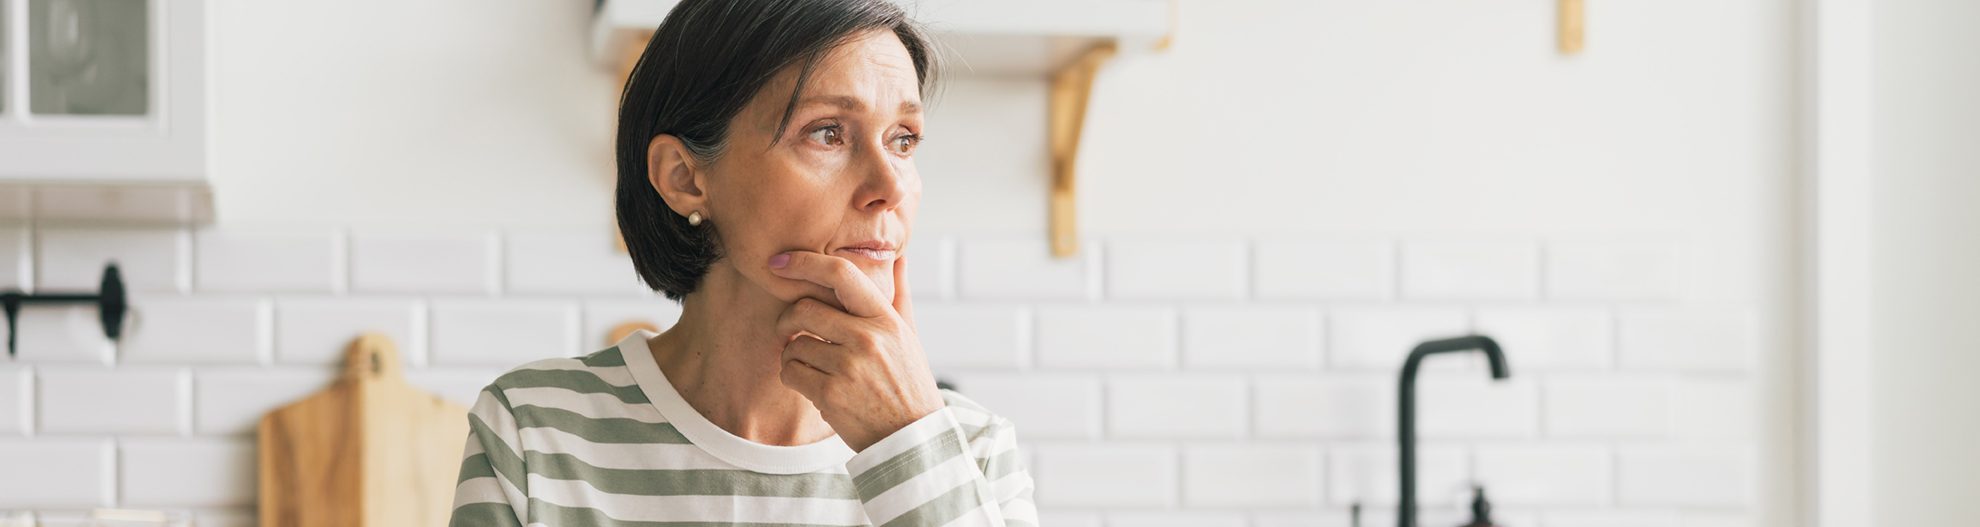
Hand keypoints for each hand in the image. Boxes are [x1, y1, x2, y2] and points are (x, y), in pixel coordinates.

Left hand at [769, 251, 943, 451]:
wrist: (912, 438)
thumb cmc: (908, 383)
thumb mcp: (910, 336)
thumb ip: (899, 294)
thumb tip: (900, 256)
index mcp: (885, 319)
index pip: (842, 274)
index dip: (805, 262)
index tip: (780, 260)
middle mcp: (868, 338)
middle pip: (804, 309)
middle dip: (787, 320)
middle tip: (789, 331)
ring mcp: (849, 366)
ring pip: (794, 345)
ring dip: (794, 356)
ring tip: (815, 368)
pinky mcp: (831, 394)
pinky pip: (790, 373)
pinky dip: (793, 378)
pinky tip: (812, 386)